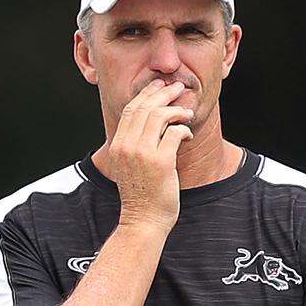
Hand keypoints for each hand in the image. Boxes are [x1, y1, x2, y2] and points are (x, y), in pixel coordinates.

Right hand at [107, 79, 193, 230]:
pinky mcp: (161, 161)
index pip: (131, 109)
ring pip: (160, 116)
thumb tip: (151, 121)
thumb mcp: (129, 165)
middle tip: (177, 88)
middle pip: (145, 108)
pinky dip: (183, 129)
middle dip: (163, 93)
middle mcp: (127, 146)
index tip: (159, 86)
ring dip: (177, 110)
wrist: (143, 219)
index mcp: (118, 145)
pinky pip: (175, 132)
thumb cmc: (140, 193)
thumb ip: (134, 143)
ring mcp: (143, 153)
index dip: (146, 94)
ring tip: (186, 112)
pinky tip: (187, 133)